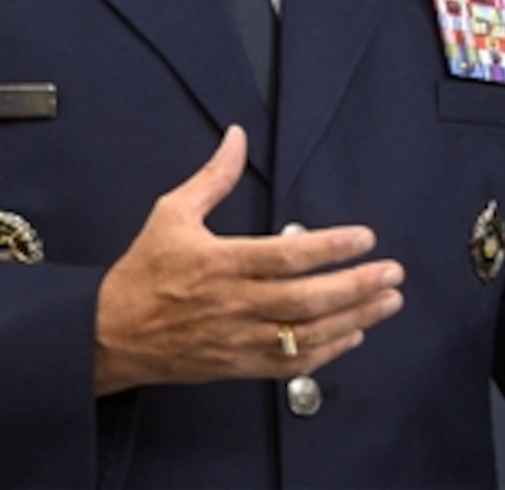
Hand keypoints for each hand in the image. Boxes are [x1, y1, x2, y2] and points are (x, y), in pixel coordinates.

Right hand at [92, 125, 405, 394]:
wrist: (111, 332)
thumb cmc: (142, 272)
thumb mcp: (171, 213)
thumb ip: (213, 177)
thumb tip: (237, 138)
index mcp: (218, 262)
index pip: (285, 257)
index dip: (330, 247)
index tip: (364, 238)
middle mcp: (233, 304)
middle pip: (308, 298)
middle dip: (357, 285)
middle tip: (392, 272)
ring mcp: (238, 339)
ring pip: (308, 334)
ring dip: (356, 317)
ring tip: (388, 301)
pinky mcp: (239, 366)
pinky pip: (293, 364)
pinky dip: (329, 352)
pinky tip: (354, 334)